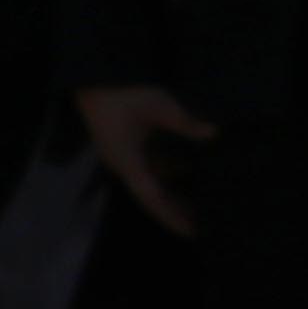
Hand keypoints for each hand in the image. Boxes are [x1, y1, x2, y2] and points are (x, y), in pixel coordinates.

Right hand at [78, 82, 220, 238]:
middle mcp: (124, 165)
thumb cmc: (124, 92)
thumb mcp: (160, 106)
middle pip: (151, 196)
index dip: (172, 216)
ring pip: (150, 181)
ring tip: (195, 203)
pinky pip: (146, 165)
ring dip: (171, 191)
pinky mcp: (124, 144)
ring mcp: (122, 156)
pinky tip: (185, 169)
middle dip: (174, 210)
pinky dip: (166, 171)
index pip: (153, 199)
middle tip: (198, 224)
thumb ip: (186, 123)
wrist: (95, 77)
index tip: (189, 231)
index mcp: (128, 162)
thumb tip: (213, 133)